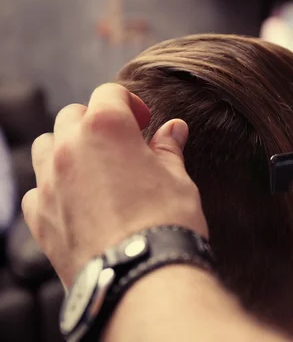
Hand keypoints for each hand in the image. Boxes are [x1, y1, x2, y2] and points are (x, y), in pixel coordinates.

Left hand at [22, 83, 207, 287]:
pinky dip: (53, 186)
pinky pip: (36, 188)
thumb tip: (174, 128)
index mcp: (107, 128)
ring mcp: (49, 182)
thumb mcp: (177, 178)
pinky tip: (76, 201)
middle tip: (122, 144)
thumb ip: (169, 149)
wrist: (140, 276)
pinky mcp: (38, 216)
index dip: (130, 103)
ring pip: (45, 145)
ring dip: (66, 147)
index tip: (145, 122)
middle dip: (97, 122)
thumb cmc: (165, 221)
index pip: (110, 93)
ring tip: (92, 167)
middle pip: (73, 116)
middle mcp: (69, 148)